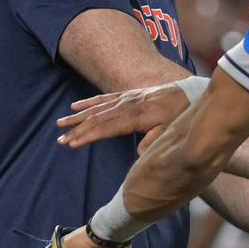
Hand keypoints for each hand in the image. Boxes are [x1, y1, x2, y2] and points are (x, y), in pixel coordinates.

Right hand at [57, 83, 189, 150]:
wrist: (188, 92)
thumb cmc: (180, 113)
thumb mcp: (172, 129)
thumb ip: (155, 140)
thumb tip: (140, 155)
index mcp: (136, 116)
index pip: (106, 128)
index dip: (88, 136)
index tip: (73, 144)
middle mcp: (127, 106)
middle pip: (97, 119)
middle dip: (77, 130)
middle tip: (60, 140)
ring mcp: (126, 99)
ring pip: (96, 108)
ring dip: (78, 117)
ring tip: (60, 124)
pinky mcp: (128, 95)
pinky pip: (104, 98)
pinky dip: (88, 102)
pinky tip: (75, 106)